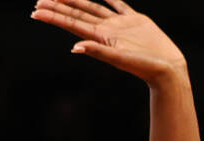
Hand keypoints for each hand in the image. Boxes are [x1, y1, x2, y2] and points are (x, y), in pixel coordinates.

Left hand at [32, 0, 186, 84]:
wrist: (167, 71)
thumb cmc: (144, 68)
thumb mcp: (119, 59)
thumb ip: (98, 51)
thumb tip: (75, 47)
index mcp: (101, 37)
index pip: (71, 24)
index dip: (53, 17)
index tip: (35, 12)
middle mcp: (107, 30)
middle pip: (77, 15)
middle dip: (58, 8)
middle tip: (39, 1)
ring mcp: (121, 25)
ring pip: (94, 8)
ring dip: (77, 1)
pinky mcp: (136, 21)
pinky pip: (119, 5)